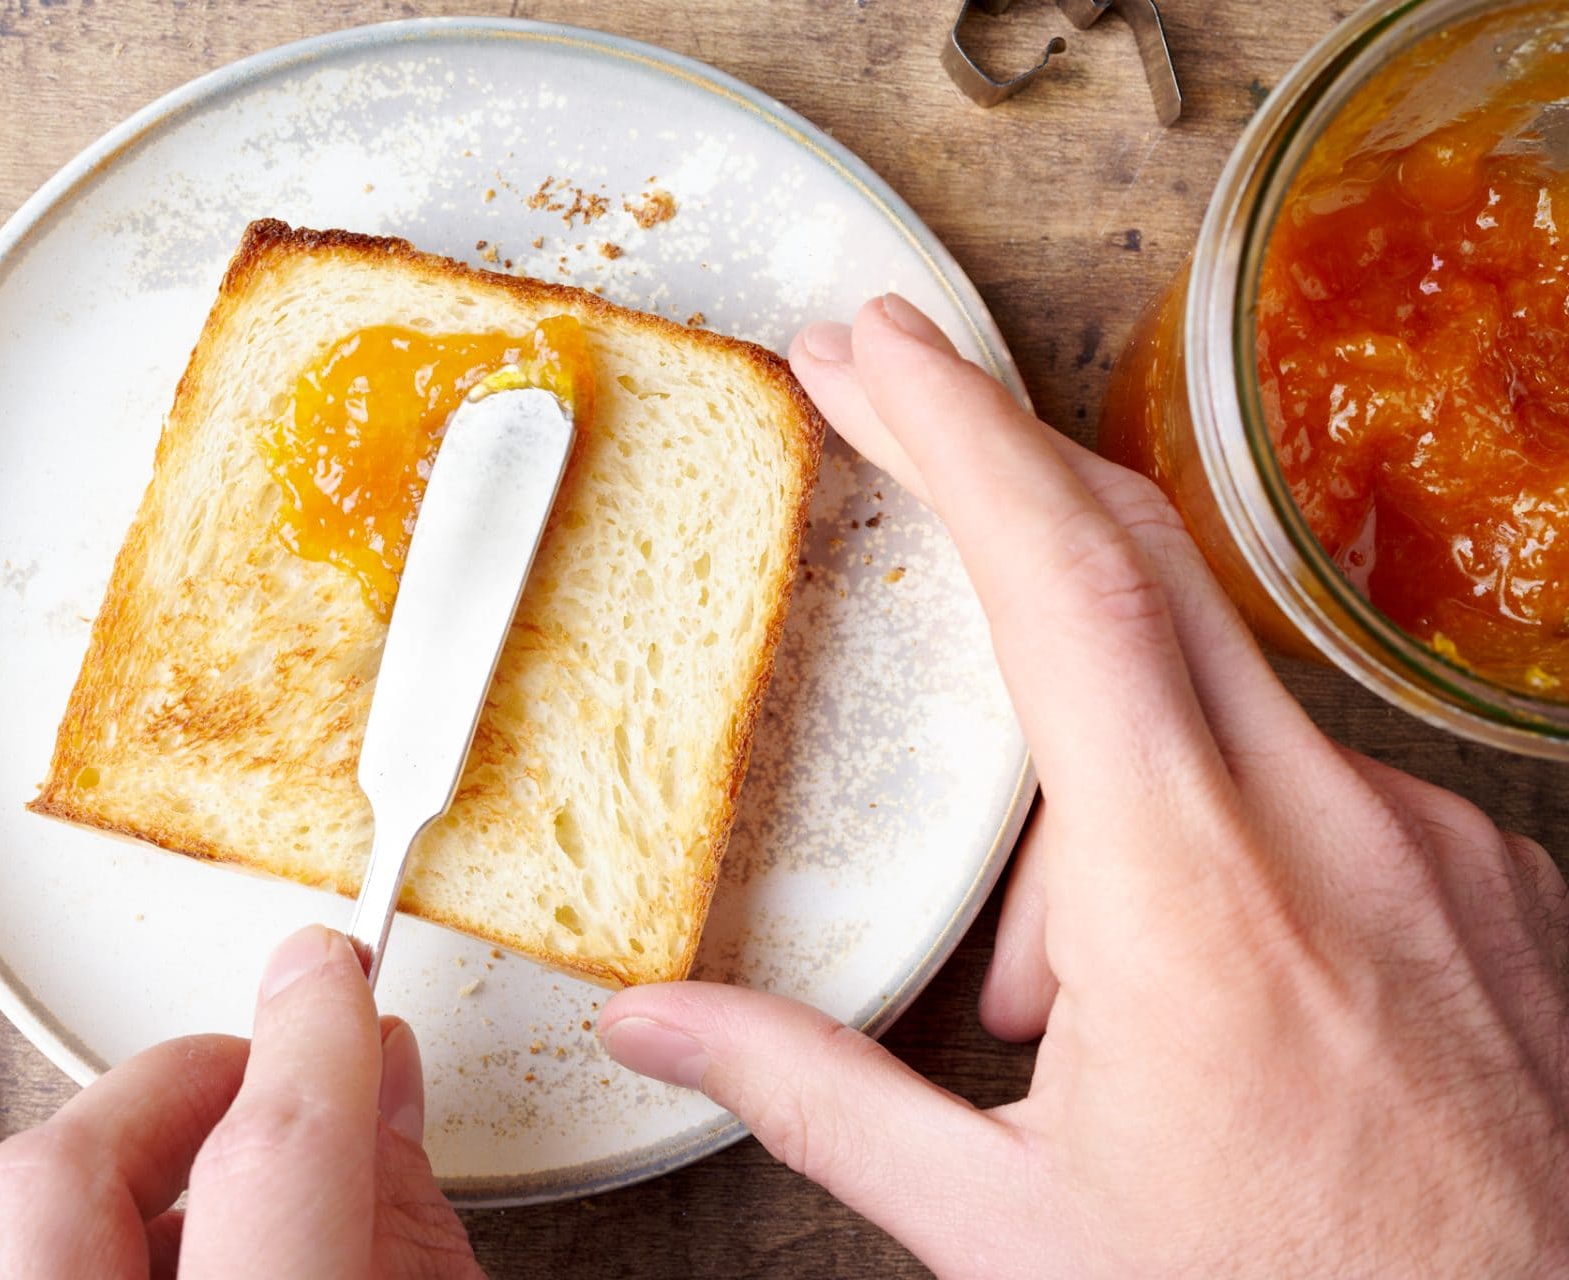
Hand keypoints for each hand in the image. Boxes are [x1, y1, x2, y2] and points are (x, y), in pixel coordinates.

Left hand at [0, 925, 482, 1278]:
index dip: (311, 1040)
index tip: (328, 973)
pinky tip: (168, 1272)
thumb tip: (377, 1078)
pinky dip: (76, 1254)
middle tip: (254, 1080)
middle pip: (50, 1179)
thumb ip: (407, 1222)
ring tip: (223, 1214)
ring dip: (114, 1185)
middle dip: (159, 1091)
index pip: (270, 1161)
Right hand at [598, 295, 1568, 1276]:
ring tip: (1060, 1005)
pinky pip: (1315, 787)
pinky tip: (1200, 999)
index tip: (869, 345)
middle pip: (1140, 560)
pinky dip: (1215, 838)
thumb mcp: (1012, 1232)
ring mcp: (1439, 845)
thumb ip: (821, 1096)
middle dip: (994, 463)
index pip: (1061, 578)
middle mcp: (1337, 827)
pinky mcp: (1499, 884)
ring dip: (1101, 787)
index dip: (953, 429)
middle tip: (881, 395)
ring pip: (1217, 712)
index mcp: (1193, 892)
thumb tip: (654, 1027)